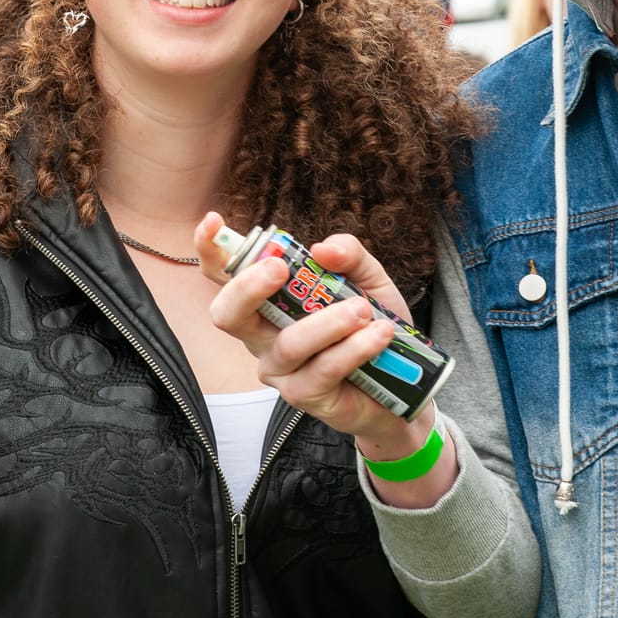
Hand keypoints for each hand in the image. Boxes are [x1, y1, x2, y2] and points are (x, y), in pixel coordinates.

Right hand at [199, 212, 436, 459]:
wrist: (406, 380)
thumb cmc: (371, 323)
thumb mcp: (367, 278)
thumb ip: (348, 255)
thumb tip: (322, 249)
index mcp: (267, 300)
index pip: (225, 275)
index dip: (211, 248)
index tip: (212, 221)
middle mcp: (262, 335)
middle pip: (228, 315)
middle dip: (248, 287)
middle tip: (281, 267)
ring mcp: (279, 370)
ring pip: (288, 344)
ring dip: (328, 322)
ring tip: (364, 310)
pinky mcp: (304, 397)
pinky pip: (322, 369)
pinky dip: (354, 348)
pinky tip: (379, 335)